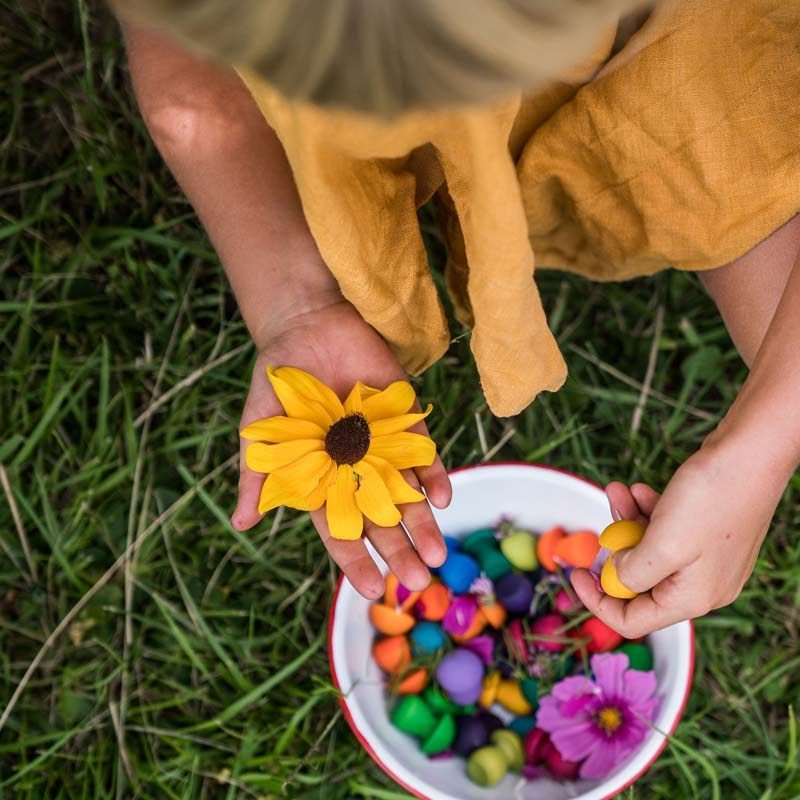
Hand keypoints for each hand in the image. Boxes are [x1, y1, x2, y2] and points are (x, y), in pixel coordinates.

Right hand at [231, 298, 450, 598]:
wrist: (307, 328)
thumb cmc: (278, 385)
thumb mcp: (261, 433)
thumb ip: (257, 476)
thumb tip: (242, 525)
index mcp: (323, 481)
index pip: (341, 528)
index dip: (356, 559)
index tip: (373, 588)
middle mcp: (357, 470)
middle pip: (381, 519)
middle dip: (398, 549)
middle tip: (416, 580)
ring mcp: (383, 446)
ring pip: (408, 493)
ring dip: (424, 523)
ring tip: (437, 555)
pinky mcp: (404, 419)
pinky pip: (423, 451)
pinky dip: (433, 473)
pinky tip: (442, 497)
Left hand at [570, 440, 785, 636]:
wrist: (752, 453)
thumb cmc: (712, 499)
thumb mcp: (662, 544)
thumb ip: (632, 572)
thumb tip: (615, 576)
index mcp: (692, 598)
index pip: (632, 620)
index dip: (598, 600)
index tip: (575, 572)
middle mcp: (701, 584)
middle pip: (638, 582)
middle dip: (615, 549)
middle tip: (604, 521)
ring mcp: (704, 558)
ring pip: (648, 549)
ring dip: (626, 521)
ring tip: (618, 491)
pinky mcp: (705, 532)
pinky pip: (663, 530)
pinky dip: (645, 511)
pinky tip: (640, 489)